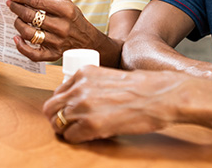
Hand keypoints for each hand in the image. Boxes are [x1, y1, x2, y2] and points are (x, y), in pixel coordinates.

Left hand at [8, 0, 101, 61]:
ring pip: (28, 33)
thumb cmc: (73, 17)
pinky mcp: (53, 54)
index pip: (37, 1)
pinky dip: (21, 46)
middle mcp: (61, 26)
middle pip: (30, 16)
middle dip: (16, 8)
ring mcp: (57, 42)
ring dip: (18, 24)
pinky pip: (32, 54)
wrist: (87, 39)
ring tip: (17, 19)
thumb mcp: (66, 0)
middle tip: (10, 4)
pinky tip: (17, 38)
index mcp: (65, 10)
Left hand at [42, 65, 181, 142]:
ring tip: (80, 132)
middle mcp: (80, 88)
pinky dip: (76, 140)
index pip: (58, 92)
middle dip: (57, 118)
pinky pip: (70, 137)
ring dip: (66, 130)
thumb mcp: (110, 77)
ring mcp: (83, 106)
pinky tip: (89, 137)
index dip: (62, 104)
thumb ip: (92, 85)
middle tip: (68, 125)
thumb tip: (82, 100)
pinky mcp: (90, 125)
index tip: (69, 110)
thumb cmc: (144, 87)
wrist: (161, 95)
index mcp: (84, 73)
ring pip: (57, 123)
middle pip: (51, 108)